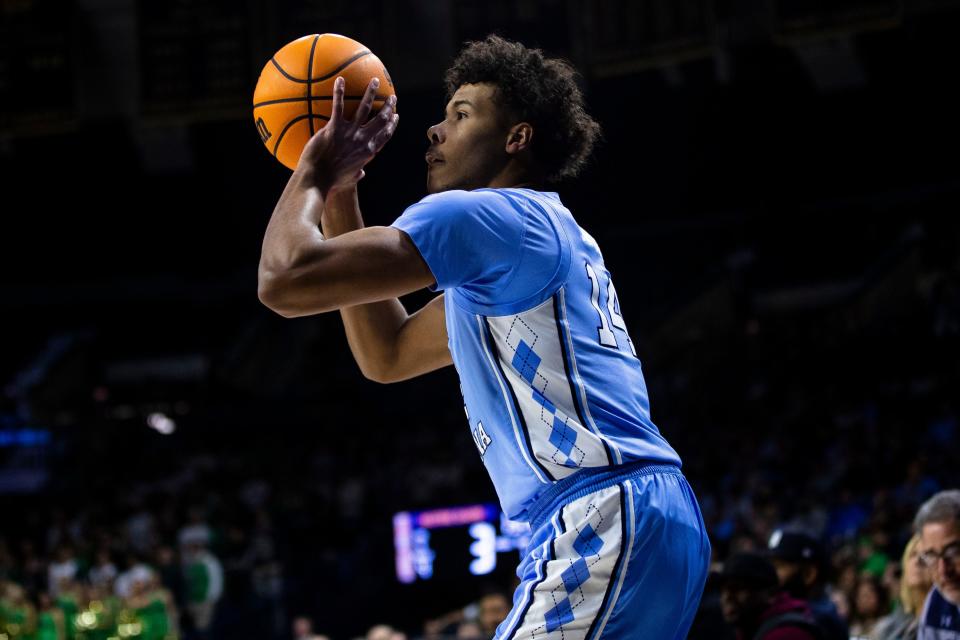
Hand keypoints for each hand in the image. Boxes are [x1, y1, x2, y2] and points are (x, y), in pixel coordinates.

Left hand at [298, 76, 398, 194]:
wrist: (317, 180)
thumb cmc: (331, 182)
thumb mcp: (349, 180)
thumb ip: (357, 175)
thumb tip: (362, 174)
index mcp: (367, 152)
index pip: (385, 136)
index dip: (392, 125)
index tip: (396, 116)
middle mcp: (362, 141)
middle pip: (380, 120)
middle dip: (388, 106)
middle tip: (391, 97)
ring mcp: (349, 133)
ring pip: (365, 108)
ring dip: (371, 93)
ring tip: (374, 80)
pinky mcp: (334, 128)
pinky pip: (338, 106)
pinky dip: (339, 92)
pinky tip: (340, 80)